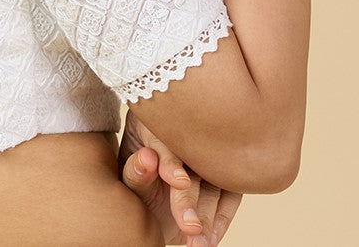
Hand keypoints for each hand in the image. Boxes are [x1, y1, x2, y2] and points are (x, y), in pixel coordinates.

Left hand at [118, 109, 241, 245]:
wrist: (149, 167)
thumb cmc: (136, 167)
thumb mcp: (128, 167)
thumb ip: (135, 169)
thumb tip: (147, 159)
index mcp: (160, 123)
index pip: (168, 141)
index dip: (172, 161)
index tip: (179, 181)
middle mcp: (190, 132)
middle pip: (195, 165)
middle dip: (192, 199)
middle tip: (190, 228)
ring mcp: (211, 151)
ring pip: (216, 183)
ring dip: (210, 216)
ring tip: (200, 243)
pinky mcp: (225, 170)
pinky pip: (230, 195)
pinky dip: (222, 218)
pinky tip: (211, 238)